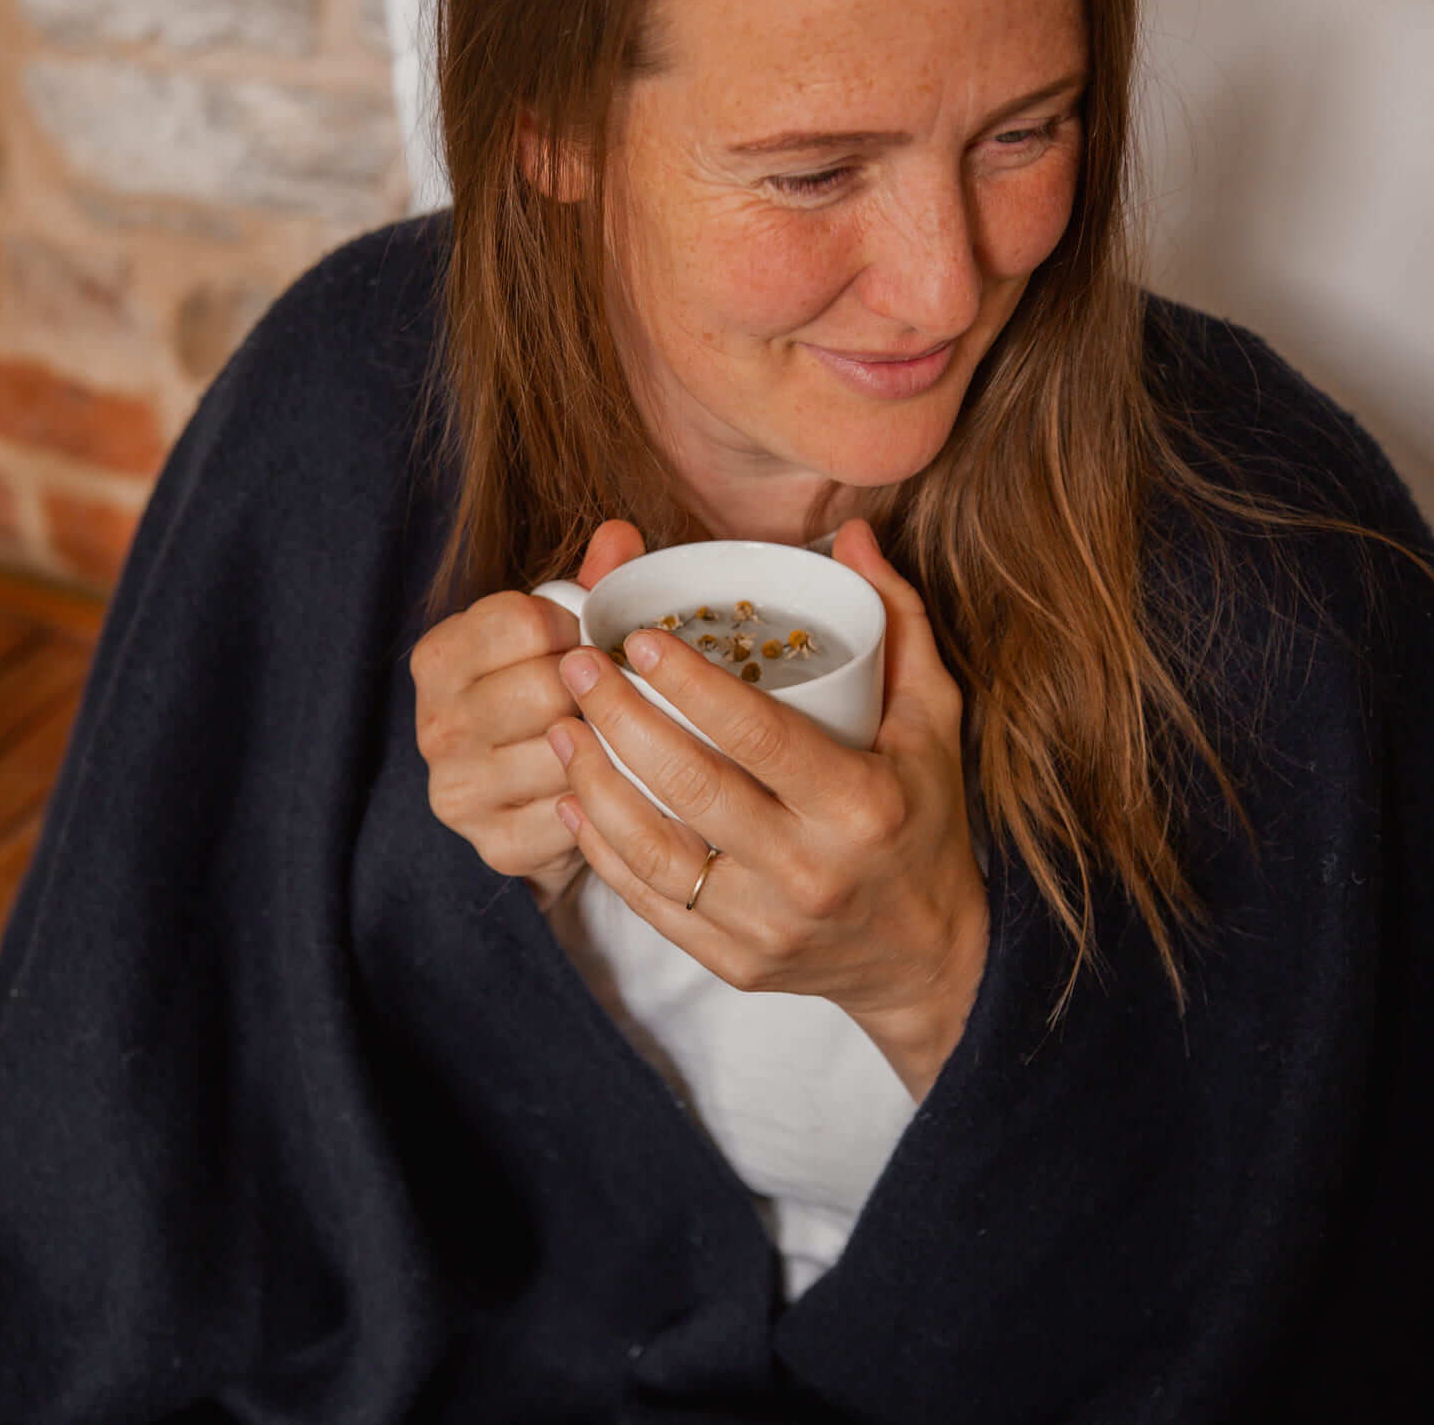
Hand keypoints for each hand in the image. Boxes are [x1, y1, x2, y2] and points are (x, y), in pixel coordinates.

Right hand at [411, 520, 644, 910]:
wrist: (528, 805)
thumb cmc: (546, 699)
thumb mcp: (559, 634)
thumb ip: (589, 582)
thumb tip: (621, 535)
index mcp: (439, 657)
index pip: (523, 620)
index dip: (574, 627)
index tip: (584, 642)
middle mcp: (435, 725)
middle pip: (548, 686)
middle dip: (594, 688)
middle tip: (609, 696)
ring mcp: (459, 790)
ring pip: (566, 750)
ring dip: (606, 743)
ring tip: (613, 738)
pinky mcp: (496, 845)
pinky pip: (578, 811)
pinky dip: (607, 795)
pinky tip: (608, 784)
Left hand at [544, 520, 989, 1099]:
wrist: (929, 955)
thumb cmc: (925, 818)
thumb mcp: (935, 718)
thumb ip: (898, 622)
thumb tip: (850, 534)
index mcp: (862, 806)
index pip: (758, 734)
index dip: (690, 683)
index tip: (640, 637)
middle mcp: (811, 872)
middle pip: (690, 787)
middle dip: (620, 718)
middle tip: (579, 664)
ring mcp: (766, 926)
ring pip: (653, 851)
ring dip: (594, 782)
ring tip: (562, 725)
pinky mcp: (733, 961)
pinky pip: (648, 902)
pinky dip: (601, 848)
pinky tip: (574, 798)